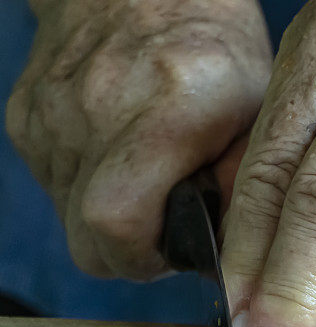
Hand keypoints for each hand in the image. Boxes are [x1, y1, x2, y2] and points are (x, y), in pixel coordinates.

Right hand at [6, 0, 270, 278]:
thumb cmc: (212, 47)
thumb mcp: (255, 111)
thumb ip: (244, 182)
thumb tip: (231, 247)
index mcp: (168, 112)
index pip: (117, 222)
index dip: (143, 257)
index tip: (171, 250)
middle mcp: (98, 111)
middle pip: (84, 237)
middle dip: (124, 253)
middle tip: (159, 229)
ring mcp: (53, 113)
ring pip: (66, 217)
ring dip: (106, 220)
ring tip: (145, 183)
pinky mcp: (26, 113)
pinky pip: (52, 183)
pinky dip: (85, 188)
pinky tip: (118, 158)